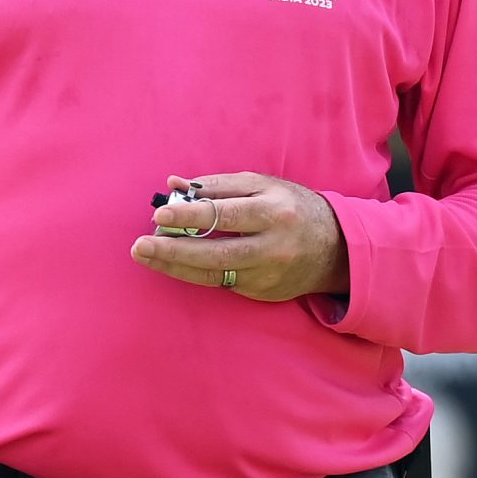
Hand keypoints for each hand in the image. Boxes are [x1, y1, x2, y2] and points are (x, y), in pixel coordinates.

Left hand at [131, 171, 350, 301]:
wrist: (335, 249)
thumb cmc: (291, 207)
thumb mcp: (262, 186)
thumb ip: (217, 185)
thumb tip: (174, 184)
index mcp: (274, 211)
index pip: (225, 214)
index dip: (190, 215)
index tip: (160, 214)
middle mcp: (272, 246)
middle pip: (216, 251)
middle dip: (174, 249)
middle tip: (141, 244)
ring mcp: (267, 274)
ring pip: (214, 274)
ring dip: (175, 265)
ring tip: (145, 255)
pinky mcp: (262, 293)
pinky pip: (221, 283)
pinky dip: (193, 272)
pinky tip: (170, 263)